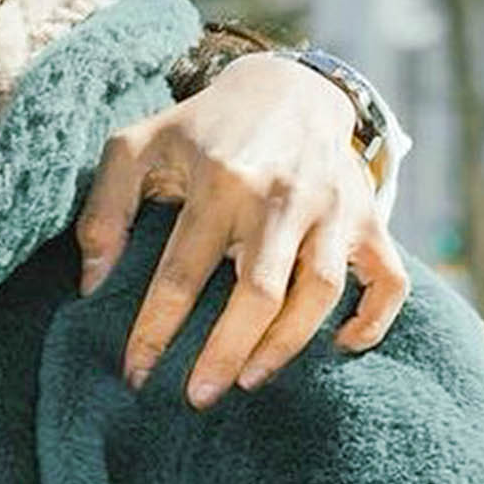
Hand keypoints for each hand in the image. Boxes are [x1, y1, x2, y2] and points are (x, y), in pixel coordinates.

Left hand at [74, 52, 409, 404]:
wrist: (286, 87)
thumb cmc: (200, 128)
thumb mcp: (136, 148)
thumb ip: (105, 211)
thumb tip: (93, 284)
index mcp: (220, 181)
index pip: (183, 273)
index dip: (156, 330)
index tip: (136, 373)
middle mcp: (282, 197)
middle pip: (260, 293)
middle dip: (224, 353)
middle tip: (198, 396)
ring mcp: (333, 208)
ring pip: (320, 292)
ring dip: (286, 345)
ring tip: (249, 379)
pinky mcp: (370, 216)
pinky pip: (390, 280)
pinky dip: (374, 320)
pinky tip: (341, 349)